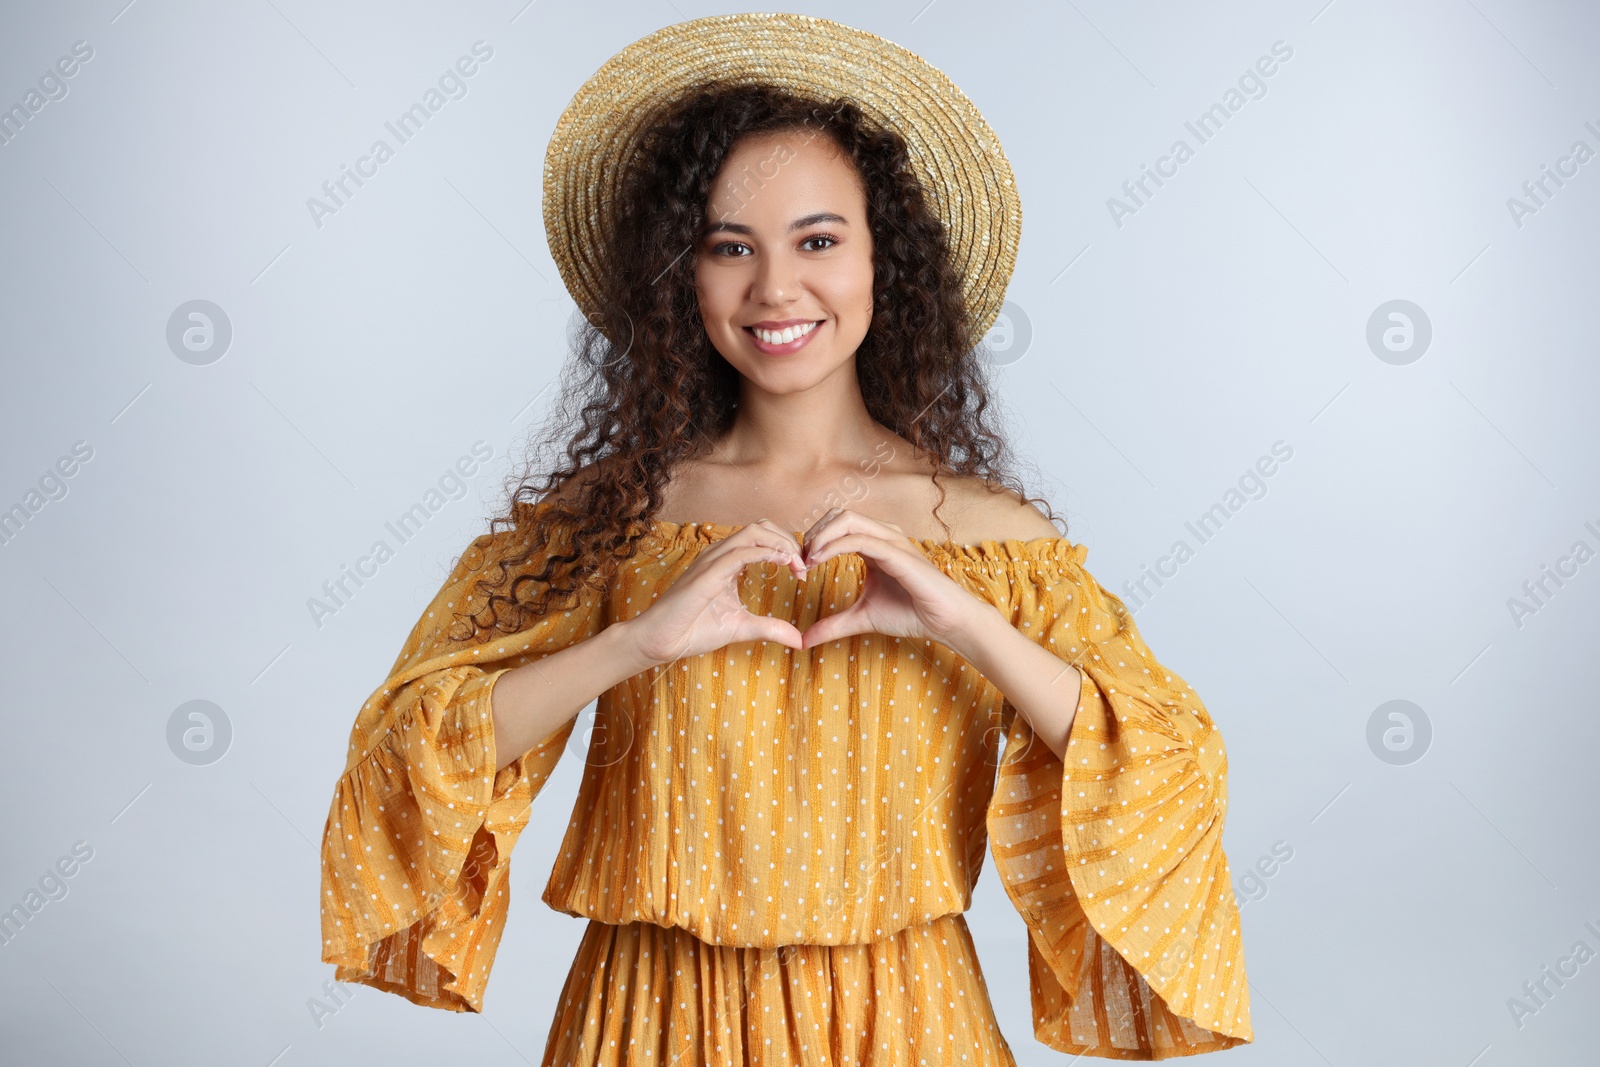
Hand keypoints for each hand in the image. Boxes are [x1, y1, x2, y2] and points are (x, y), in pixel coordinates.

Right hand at [625, 518, 808, 664]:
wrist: (660, 641)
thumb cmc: (693, 631)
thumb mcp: (742, 628)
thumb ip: (770, 628)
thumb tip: (800, 640)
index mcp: (727, 562)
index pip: (762, 537)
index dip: (787, 548)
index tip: (803, 571)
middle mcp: (719, 555)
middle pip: (761, 527)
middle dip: (789, 541)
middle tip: (805, 566)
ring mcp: (711, 561)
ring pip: (753, 532)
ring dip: (781, 544)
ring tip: (797, 565)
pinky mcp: (706, 574)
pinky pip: (739, 553)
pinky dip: (765, 553)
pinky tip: (783, 563)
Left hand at [797, 508, 987, 649]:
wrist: (945, 622)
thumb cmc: (911, 614)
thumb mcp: (861, 618)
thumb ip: (833, 625)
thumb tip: (803, 640)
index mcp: (874, 545)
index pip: (838, 525)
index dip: (814, 540)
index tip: (799, 565)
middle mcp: (883, 536)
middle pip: (839, 515)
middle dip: (814, 533)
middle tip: (799, 560)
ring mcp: (891, 541)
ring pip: (847, 519)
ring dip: (821, 536)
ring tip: (806, 559)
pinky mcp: (897, 553)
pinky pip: (860, 539)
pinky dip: (834, 546)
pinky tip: (818, 560)